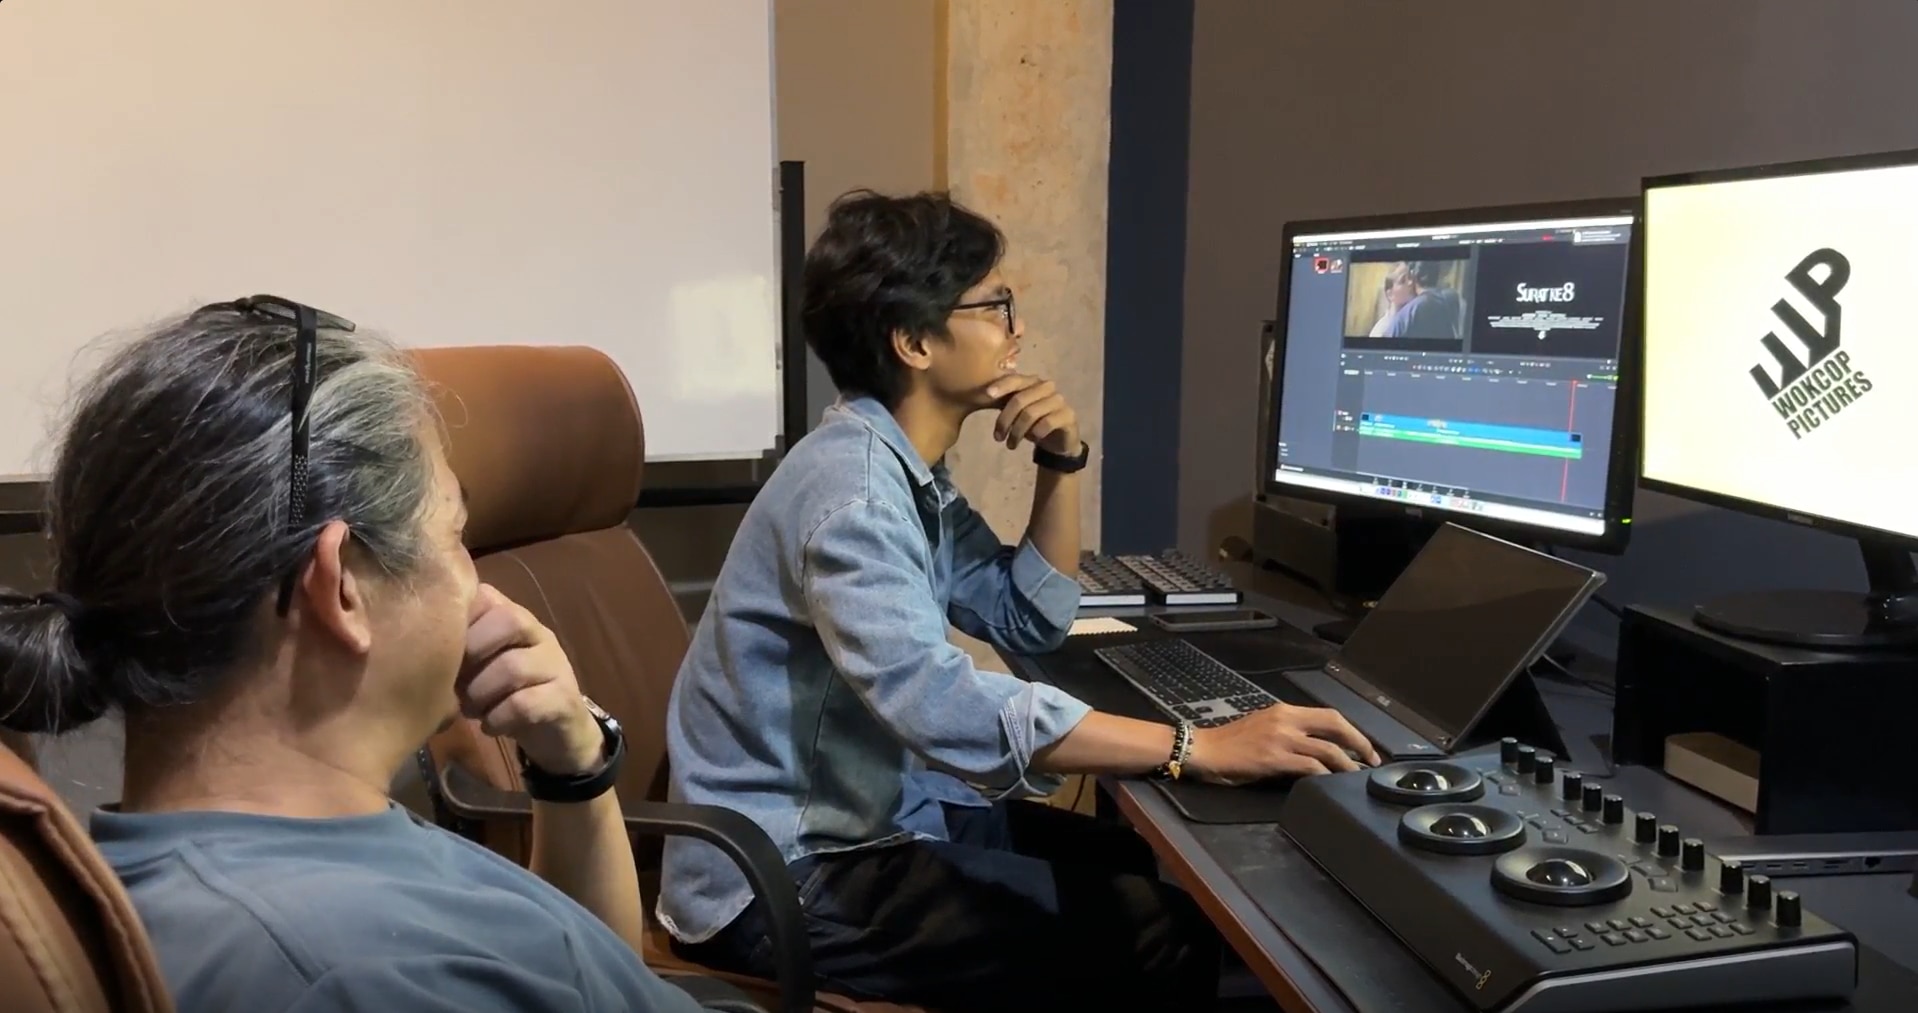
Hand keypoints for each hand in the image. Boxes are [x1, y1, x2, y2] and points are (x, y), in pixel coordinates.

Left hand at [457, 584, 602, 775]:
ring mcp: (556, 666)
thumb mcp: (480, 666)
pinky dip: (498, 718)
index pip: (487, 596)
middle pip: (509, 620)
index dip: (458, 620)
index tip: (440, 649)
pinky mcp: (564, 700)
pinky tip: (489, 726)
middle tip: (455, 681)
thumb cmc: (507, 695)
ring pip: (514, 666)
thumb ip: (459, 648)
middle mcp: (540, 635)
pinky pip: (525, 704)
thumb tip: (411, 644)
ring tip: (470, 710)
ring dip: (481, 693)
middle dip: (472, 651)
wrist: (558, 734)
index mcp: (515, 620)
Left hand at [985, 374, 1078, 453]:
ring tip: (1010, 445)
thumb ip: (1003, 402)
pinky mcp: (1068, 415)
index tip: (986, 395)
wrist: (1058, 441)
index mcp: (1032, 382)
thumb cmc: (1033, 423)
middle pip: (1019, 399)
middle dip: (1005, 420)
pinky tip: (1032, 440)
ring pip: (1031, 413)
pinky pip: (1046, 423)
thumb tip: (979, 396)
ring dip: (1017, 432)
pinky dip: (1035, 434)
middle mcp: (1047, 387)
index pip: (1015, 380)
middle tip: (997, 437)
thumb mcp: (1016, 413)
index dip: (1001, 386)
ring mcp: (1059, 400)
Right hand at [1185, 704, 1379, 784]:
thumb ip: (1289, 732)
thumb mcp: (1263, 726)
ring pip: (1327, 749)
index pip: (1328, 715)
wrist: (1203, 749)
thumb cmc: (1230, 742)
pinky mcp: (1274, 758)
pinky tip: (1331, 783)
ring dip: (1347, 764)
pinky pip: (1310, 766)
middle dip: (1358, 742)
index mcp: (1285, 710)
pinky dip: (1326, 775)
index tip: (1362, 746)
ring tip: (1356, 776)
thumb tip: (1316, 746)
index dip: (1351, 730)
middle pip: (1335, 725)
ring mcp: (1281, 739)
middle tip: (1371, 759)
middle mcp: (1286, 720)